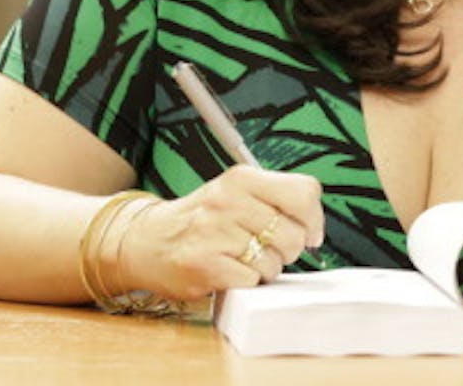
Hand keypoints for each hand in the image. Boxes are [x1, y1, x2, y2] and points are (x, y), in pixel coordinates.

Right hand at [116, 166, 324, 299]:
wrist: (148, 241)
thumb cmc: (202, 220)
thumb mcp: (237, 194)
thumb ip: (277, 199)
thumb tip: (314, 228)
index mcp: (241, 178)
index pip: (304, 193)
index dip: (313, 220)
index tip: (308, 232)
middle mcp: (228, 200)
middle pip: (293, 235)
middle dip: (287, 250)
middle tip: (264, 248)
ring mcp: (214, 232)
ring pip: (273, 262)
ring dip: (264, 269)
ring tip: (240, 258)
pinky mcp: (205, 264)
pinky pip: (251, 281)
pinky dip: (245, 283)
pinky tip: (228, 271)